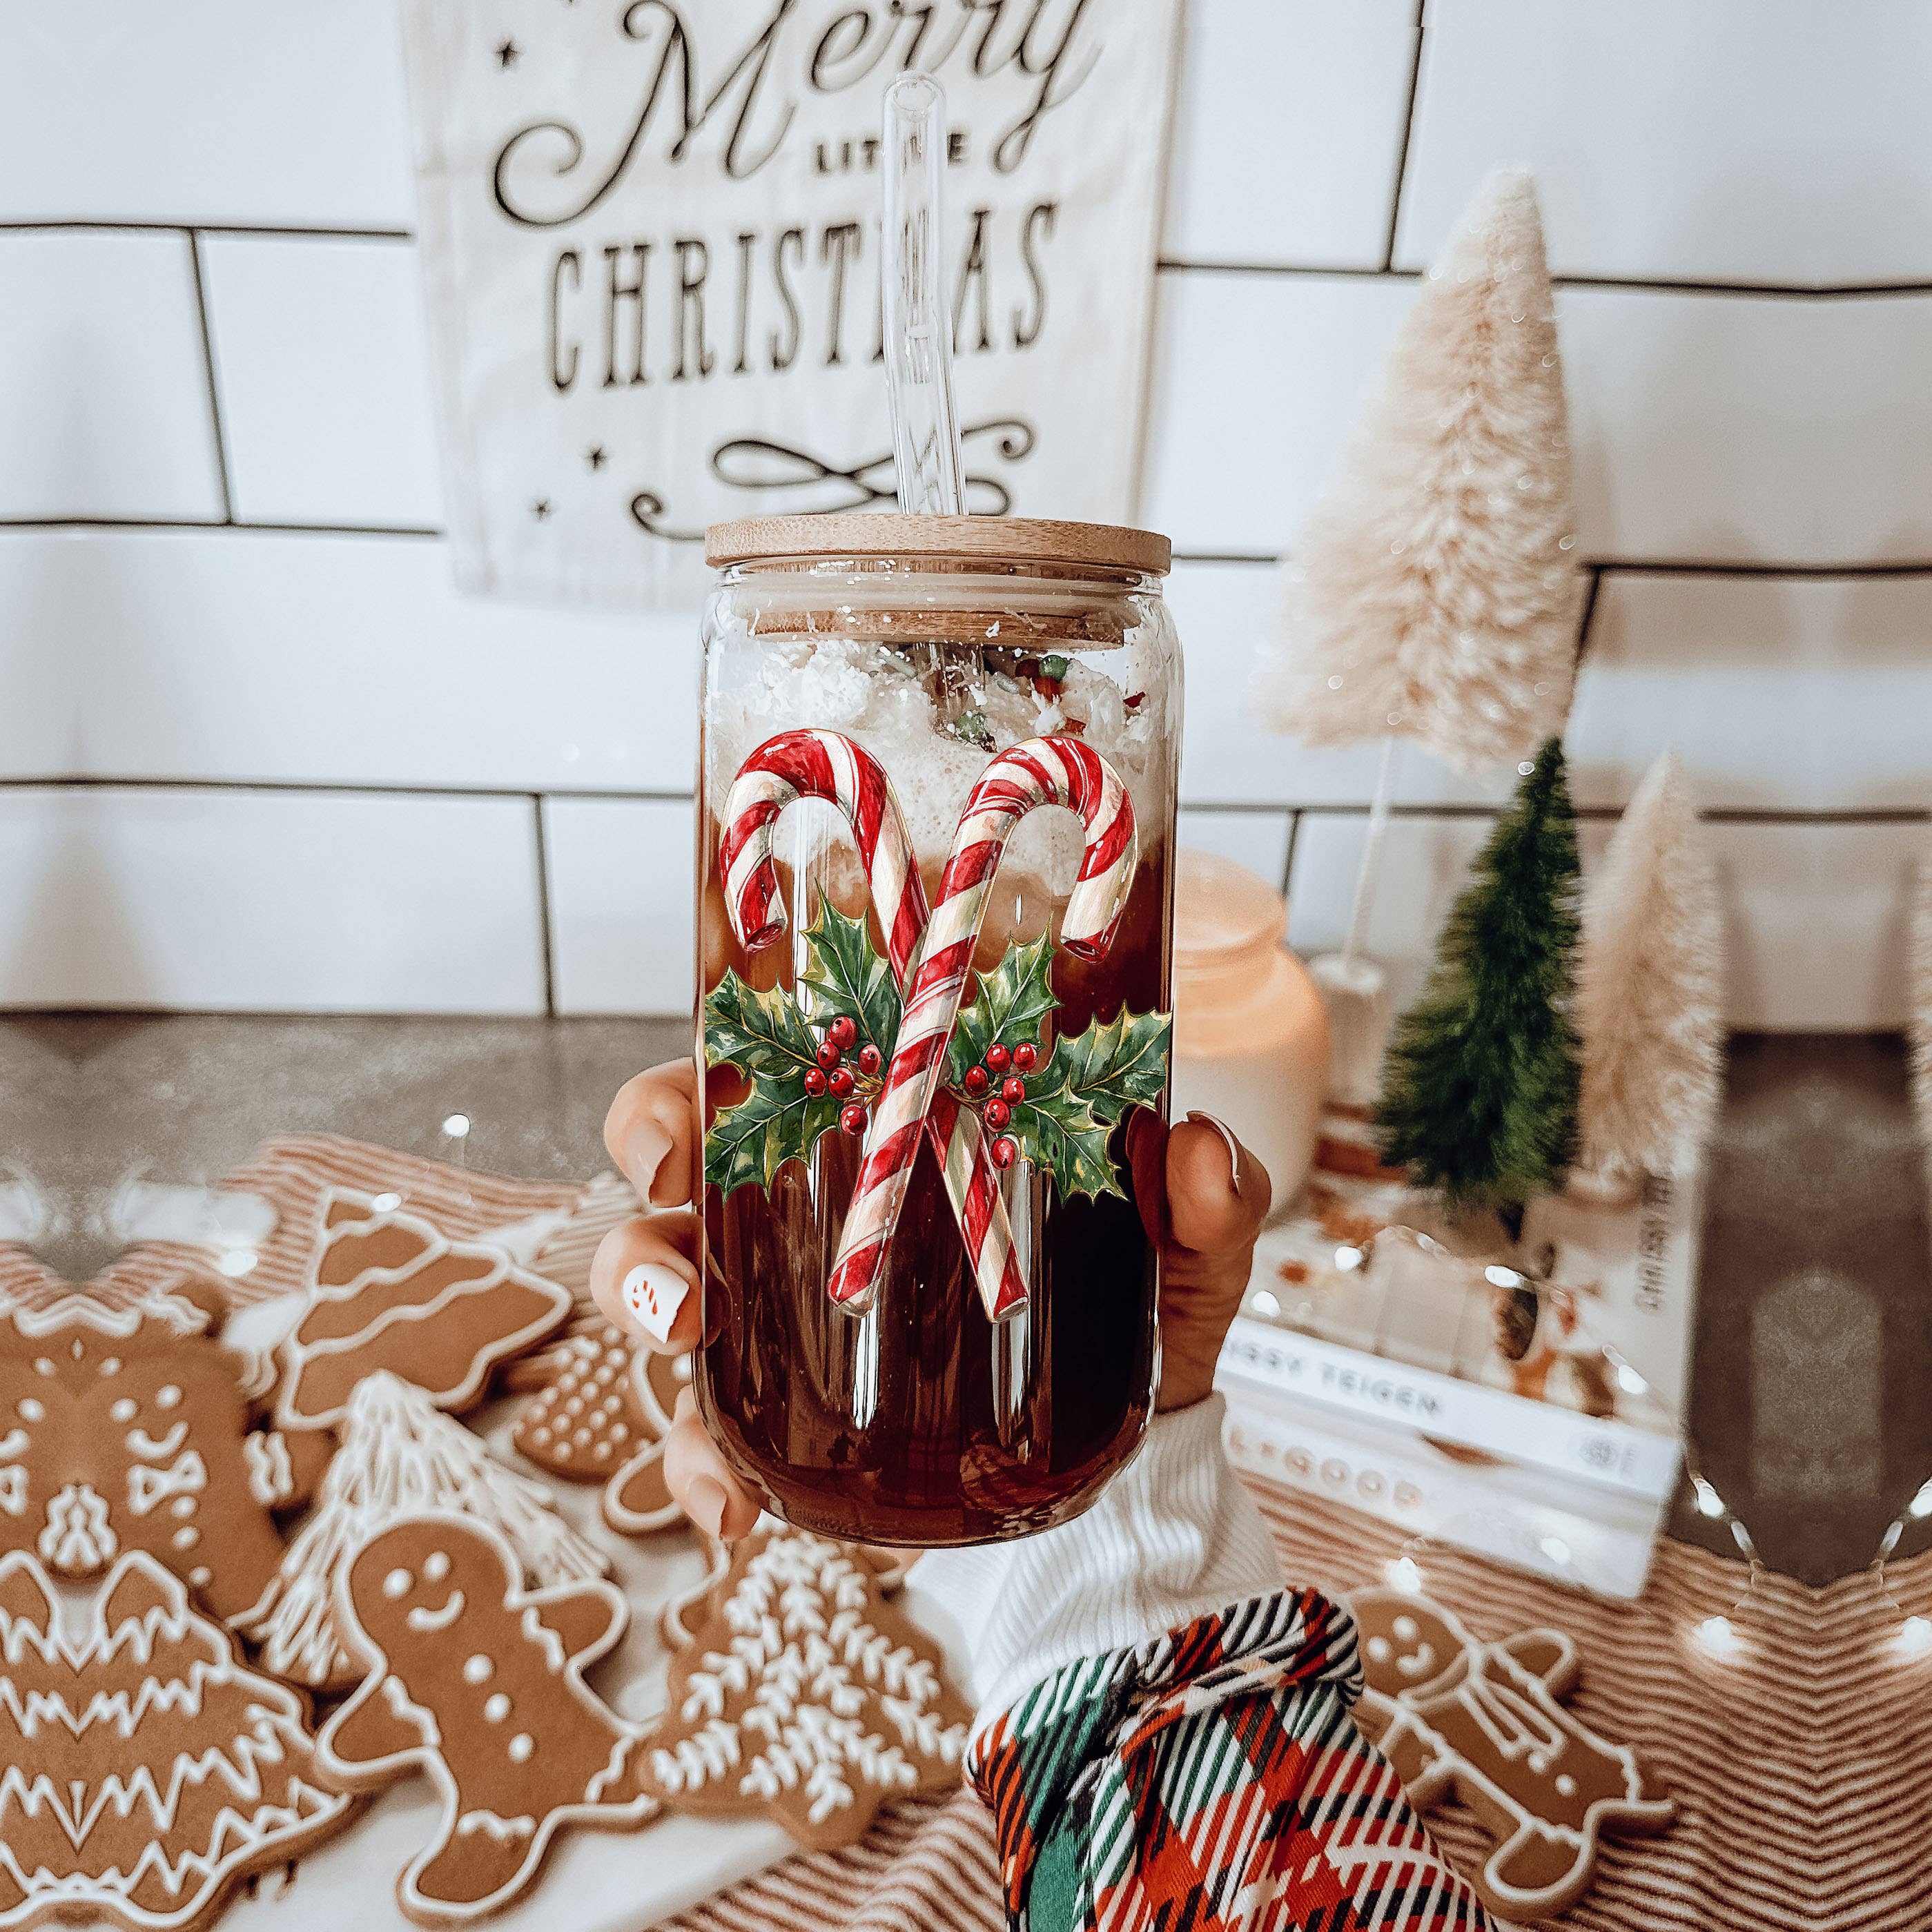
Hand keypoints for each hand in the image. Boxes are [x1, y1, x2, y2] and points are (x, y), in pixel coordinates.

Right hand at [590, 1059, 1270, 1543]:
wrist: (1132, 1457)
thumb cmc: (1132, 1311)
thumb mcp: (1182, 1251)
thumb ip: (1209, 1198)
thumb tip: (1198, 1145)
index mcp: (872, 1141)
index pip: (754, 1082)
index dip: (696, 1076)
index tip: (698, 1093)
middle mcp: (801, 1223)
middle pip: (669, 1184)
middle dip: (643, 1190)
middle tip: (677, 1216)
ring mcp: (781, 1327)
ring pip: (661, 1297)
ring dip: (644, 1306)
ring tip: (686, 1336)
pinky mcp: (788, 1428)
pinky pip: (706, 1442)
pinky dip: (700, 1472)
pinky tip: (733, 1510)